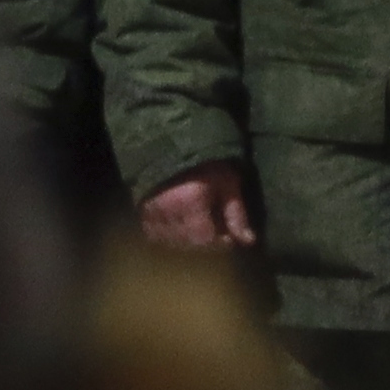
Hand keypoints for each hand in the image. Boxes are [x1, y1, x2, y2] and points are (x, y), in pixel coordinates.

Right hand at [141, 162, 258, 258]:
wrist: (174, 147)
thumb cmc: (206, 165)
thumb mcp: (228, 185)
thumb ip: (236, 214)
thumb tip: (248, 241)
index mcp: (190, 202)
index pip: (204, 237)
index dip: (220, 242)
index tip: (229, 237)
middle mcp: (166, 209)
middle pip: (187, 241)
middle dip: (205, 242)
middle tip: (215, 232)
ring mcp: (149, 210)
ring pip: (168, 240)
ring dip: (186, 241)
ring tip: (198, 230)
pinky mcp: (140, 210)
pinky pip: (152, 233)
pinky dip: (166, 236)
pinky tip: (178, 229)